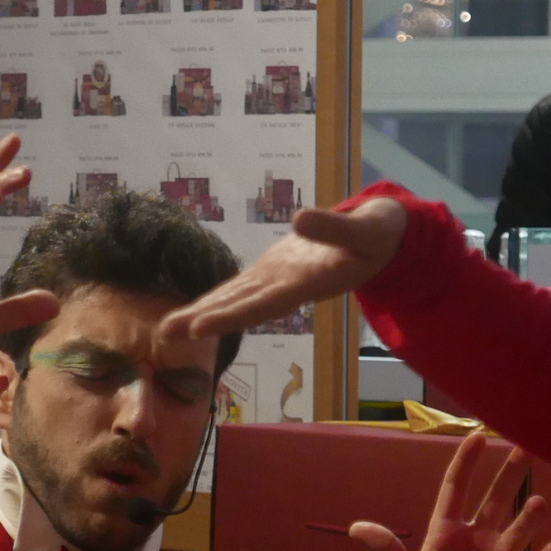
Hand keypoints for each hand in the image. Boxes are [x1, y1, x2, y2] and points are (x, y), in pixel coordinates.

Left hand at [157, 197, 407, 340]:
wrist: (385, 237)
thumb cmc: (379, 233)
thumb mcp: (365, 228)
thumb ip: (335, 227)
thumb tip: (300, 218)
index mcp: (309, 282)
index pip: (264, 303)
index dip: (232, 315)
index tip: (199, 327)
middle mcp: (289, 287)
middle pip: (241, 307)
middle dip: (204, 320)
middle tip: (165, 332)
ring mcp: (280, 279)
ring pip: (236, 299)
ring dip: (203, 313)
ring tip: (167, 327)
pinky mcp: (275, 269)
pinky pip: (241, 287)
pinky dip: (217, 298)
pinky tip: (194, 311)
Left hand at [350, 434, 550, 550]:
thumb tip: (356, 527)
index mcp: (446, 536)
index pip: (457, 490)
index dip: (467, 463)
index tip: (479, 435)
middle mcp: (475, 542)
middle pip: (495, 500)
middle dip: (509, 474)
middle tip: (526, 445)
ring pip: (519, 529)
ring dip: (530, 516)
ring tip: (538, 502)